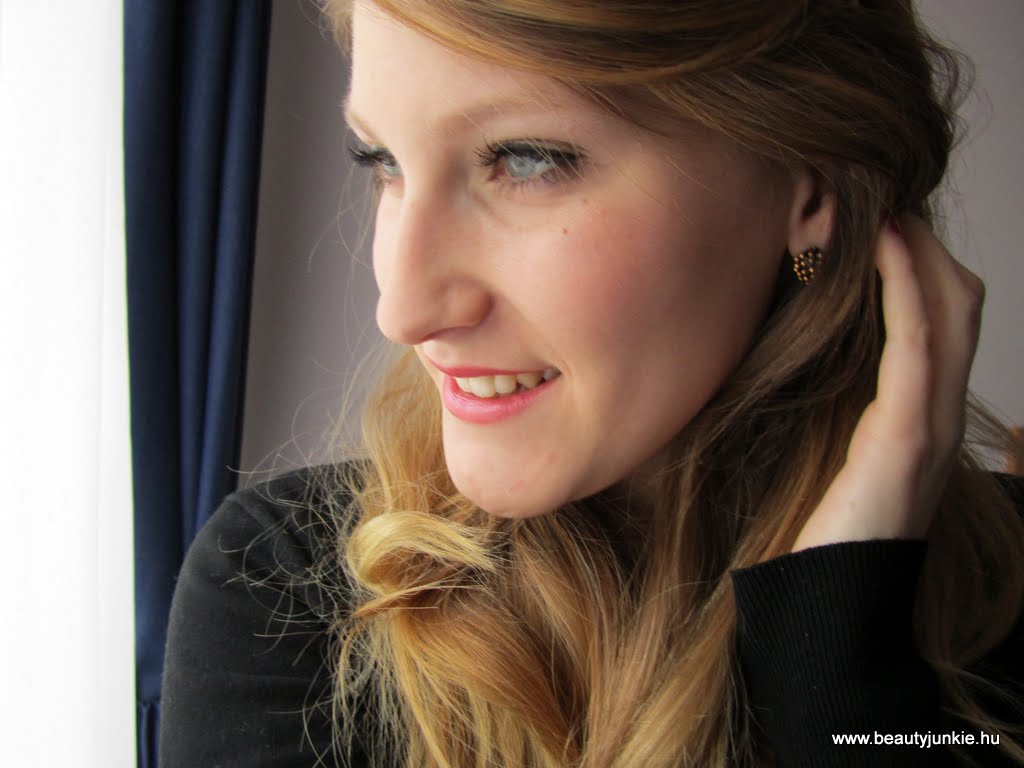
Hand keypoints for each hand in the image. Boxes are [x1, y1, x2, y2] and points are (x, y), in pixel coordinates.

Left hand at [792, 215, 984, 550]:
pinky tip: (883, 249)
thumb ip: (833, 405)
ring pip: (952, 313)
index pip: (944, 321)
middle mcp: (938, 414)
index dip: (923, 266)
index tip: (883, 224)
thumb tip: (791, 352)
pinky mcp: (906, 438)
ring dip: (922, 253)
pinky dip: (905, 288)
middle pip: (960, 303)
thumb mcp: (829, 450)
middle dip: (928, 248)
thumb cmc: (818, 527)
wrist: (828, 596)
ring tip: (887, 211)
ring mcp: (930, 425)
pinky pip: (917, 346)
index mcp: (920, 416)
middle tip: (884, 203)